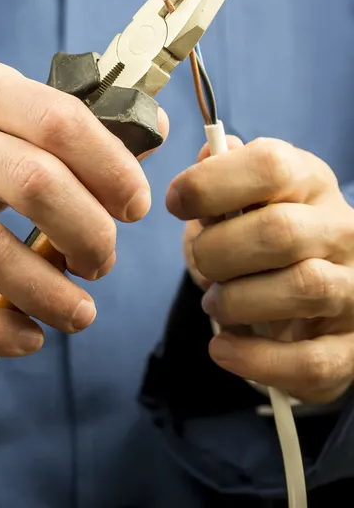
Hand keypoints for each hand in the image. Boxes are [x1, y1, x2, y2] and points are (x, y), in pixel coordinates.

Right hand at [0, 58, 167, 356]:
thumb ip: (64, 124)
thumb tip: (153, 132)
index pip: (61, 120)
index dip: (113, 169)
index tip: (134, 209)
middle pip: (35, 183)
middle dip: (89, 235)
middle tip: (103, 264)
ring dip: (50, 295)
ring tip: (79, 314)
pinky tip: (26, 338)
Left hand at [168, 137, 353, 402]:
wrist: (312, 292)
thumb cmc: (262, 238)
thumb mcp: (242, 200)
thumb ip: (221, 178)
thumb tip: (207, 153)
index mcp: (309, 183)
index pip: (270, 166)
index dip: (211, 183)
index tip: (176, 203)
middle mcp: (342, 230)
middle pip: (278, 231)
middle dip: (216, 252)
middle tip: (202, 262)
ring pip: (301, 288)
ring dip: (236, 302)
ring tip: (216, 303)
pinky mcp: (351, 346)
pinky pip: (311, 361)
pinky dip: (255, 359)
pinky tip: (223, 349)